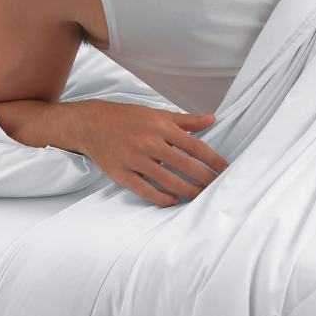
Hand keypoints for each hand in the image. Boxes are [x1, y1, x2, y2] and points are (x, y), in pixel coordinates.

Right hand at [57, 101, 228, 206]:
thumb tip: (211, 119)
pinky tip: (174, 200)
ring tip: (201, 195)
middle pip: (185, 165)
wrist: (90, 124)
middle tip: (218, 186)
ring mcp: (134, 159)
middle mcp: (149, 143)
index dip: (213, 159)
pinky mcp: (121, 173)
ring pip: (167, 180)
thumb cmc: (126, 118)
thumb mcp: (157, 114)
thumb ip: (186, 120)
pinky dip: (161, 198)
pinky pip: (145, 190)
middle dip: (205, 178)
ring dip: (188, 191)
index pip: (194, 146)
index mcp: (161, 127)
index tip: (225, 168)